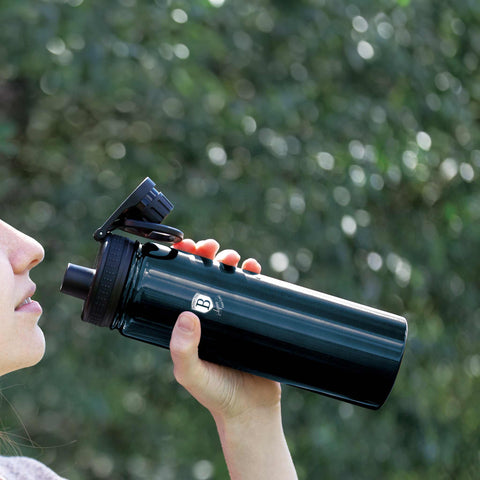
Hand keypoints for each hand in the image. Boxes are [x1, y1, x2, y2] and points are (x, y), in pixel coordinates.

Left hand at [169, 239, 281, 421]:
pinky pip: (253, 292)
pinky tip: (253, 268)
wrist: (252, 411)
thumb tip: (186, 315)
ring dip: (230, 261)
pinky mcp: (254, 320)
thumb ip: (183, 350)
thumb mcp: (191, 374)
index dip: (182, 264)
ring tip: (233, 258)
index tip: (185, 248)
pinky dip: (252, 276)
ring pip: (229, 280)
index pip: (180, 286)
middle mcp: (209, 317)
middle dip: (207, 256)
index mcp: (188, 325)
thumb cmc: (216, 395)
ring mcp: (231, 317)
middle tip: (211, 248)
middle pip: (205, 276)